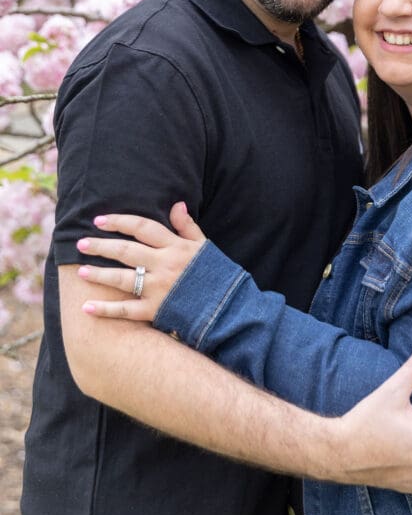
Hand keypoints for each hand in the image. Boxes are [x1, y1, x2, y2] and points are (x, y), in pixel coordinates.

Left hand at [77, 202, 205, 320]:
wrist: (228, 308)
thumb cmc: (215, 275)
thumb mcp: (204, 247)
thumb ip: (187, 227)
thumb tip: (176, 204)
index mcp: (176, 247)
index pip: (143, 228)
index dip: (120, 222)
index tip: (99, 220)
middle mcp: (165, 265)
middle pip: (126, 251)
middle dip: (101, 246)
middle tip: (80, 243)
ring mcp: (159, 289)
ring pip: (123, 279)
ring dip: (99, 274)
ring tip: (80, 271)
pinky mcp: (156, 311)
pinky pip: (126, 310)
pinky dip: (106, 310)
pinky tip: (86, 308)